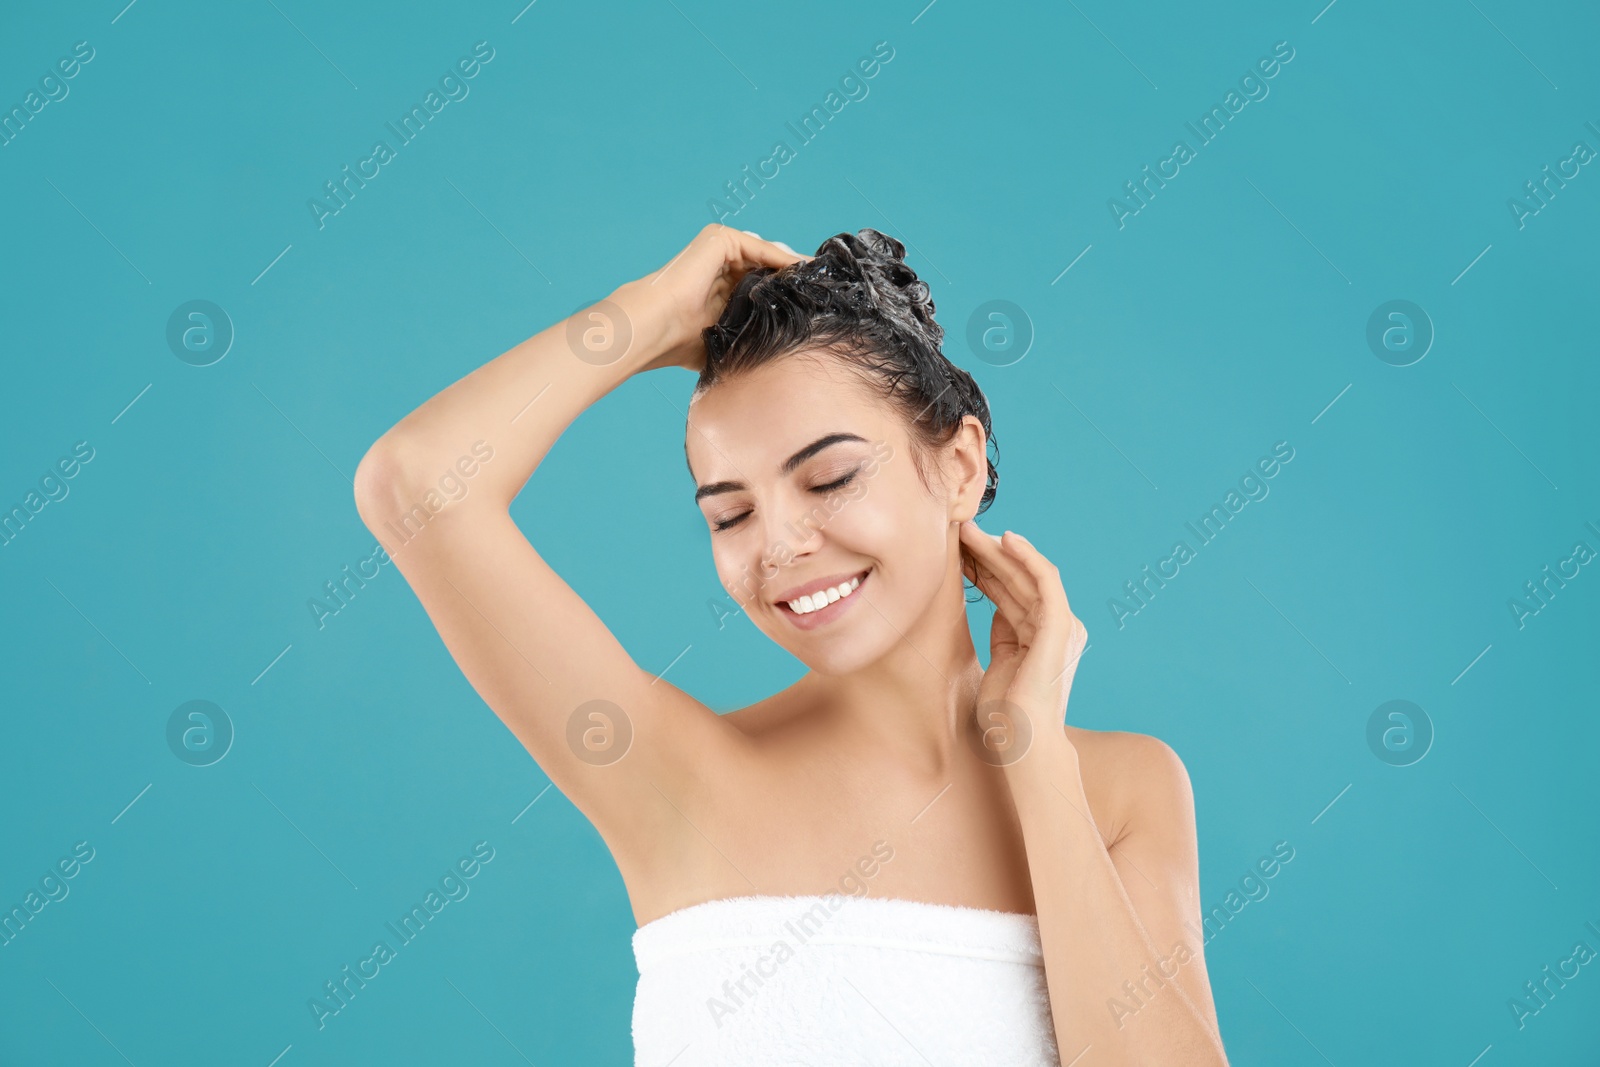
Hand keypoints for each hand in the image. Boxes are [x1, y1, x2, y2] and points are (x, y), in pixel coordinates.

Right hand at [613, 224, 807, 372]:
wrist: (657, 329)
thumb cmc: (682, 343)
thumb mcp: (728, 338)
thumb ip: (750, 333)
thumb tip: (783, 353)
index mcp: (721, 286)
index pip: (764, 285)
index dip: (789, 294)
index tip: (818, 306)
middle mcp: (721, 264)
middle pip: (770, 268)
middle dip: (796, 281)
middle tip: (825, 294)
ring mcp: (719, 248)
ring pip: (768, 256)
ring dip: (794, 270)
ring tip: (819, 285)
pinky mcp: (719, 238)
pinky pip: (761, 248)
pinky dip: (782, 261)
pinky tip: (802, 274)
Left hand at [958, 521, 1088, 767]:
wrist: (1023, 743)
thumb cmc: (1008, 714)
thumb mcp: (1001, 662)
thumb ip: (1004, 632)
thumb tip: (997, 604)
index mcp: (1043, 636)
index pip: (1010, 592)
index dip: (984, 569)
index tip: (956, 551)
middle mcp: (1057, 627)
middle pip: (1017, 579)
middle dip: (987, 554)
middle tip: (958, 529)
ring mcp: (1062, 625)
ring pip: (1027, 574)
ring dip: (998, 550)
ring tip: (969, 530)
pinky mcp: (1062, 626)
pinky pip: (1046, 581)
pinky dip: (1028, 557)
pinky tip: (1005, 540)